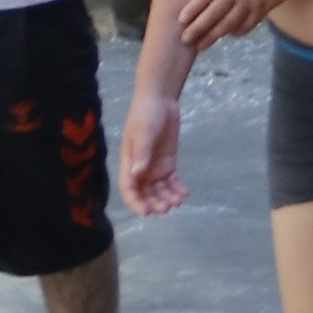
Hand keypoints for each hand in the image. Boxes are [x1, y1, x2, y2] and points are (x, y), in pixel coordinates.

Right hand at [116, 105, 185, 220]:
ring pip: (159, 191)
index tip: (146, 212)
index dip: (135, 203)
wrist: (160, 100)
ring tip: (178, 201)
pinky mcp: (167, 164)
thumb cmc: (145, 115)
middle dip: (154, 204)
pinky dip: (177, 189)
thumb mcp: (143, 133)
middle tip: (166, 207)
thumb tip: (137, 174)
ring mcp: (154, 168)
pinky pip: (171, 182)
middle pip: (145, 194)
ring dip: (166, 199)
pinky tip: (184, 193)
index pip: (129, 189)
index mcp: (128, 164)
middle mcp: (140, 171)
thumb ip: (141, 154)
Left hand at [173, 0, 297, 54]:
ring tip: (201, 46)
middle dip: (199, 27)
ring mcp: (253, 0)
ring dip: (214, 35)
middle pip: (215, 12)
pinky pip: (248, 24)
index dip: (194, 7)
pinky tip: (229, 35)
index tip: (181, 19)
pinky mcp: (265, 7)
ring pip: (229, 23)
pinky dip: (238, 32)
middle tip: (185, 39)